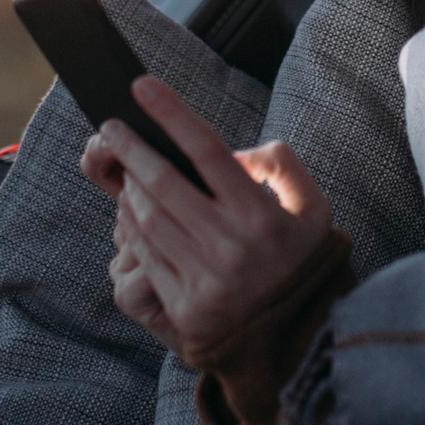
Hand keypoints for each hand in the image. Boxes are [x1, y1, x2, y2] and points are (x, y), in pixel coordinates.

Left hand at [83, 75, 334, 365]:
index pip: (207, 149)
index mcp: (261, 216)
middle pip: (164, 183)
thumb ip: (282, 166)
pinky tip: (131, 211)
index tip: (142, 85)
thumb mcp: (313, 209)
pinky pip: (146, 256)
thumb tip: (237, 152)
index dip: (171, 113)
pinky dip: (132, 228)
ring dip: (130, 188)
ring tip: (125, 170)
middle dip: (131, 147)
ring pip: (148, 219)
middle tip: (112, 123)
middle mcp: (231, 247)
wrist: (299, 339)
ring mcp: (205, 280)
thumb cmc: (301, 261)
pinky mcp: (185, 307)